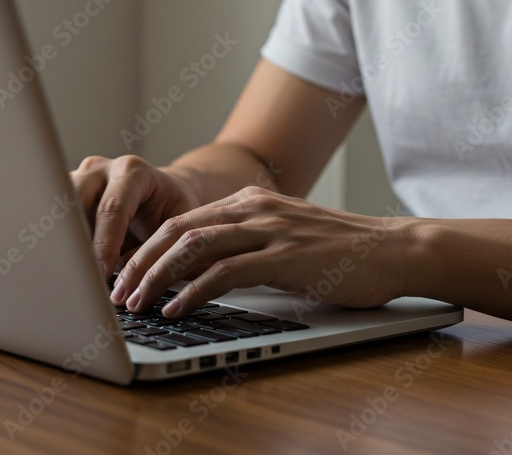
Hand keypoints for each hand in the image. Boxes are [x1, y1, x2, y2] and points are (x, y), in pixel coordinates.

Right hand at [70, 155, 200, 275]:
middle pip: (76, 201)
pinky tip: (67, 262)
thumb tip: (126, 275)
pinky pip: (57, 217)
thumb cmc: (172, 209)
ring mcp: (80, 178)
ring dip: (63, 240)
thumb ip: (155, 247)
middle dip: (75, 239)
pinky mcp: (67, 192)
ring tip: (71, 270)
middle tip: (79, 273)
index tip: (103, 271)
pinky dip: (60, 240)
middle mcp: (102, 169)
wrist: (165, 193)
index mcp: (133, 172)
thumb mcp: (176, 225)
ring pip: (59, 208)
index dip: (105, 242)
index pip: (112, 207)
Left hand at [109, 186, 414, 317]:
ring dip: (158, 277)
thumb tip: (200, 274)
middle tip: (118, 291)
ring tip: (137, 303)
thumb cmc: (341, 250)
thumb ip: (246, 246)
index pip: (183, 221)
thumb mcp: (285, 237)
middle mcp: (255, 208)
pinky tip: (177, 309)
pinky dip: (194, 291)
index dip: (148, 248)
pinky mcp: (285, 256)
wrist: (393, 249)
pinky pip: (226, 273)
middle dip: (141, 262)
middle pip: (178, 230)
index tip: (126, 274)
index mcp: (251, 201)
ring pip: (194, 247)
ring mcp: (270, 230)